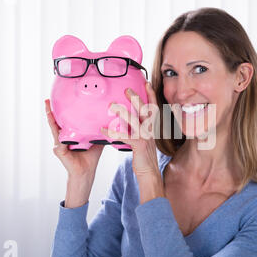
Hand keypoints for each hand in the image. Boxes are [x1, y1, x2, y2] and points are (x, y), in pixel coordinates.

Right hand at [45, 99, 104, 206]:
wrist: (87, 172)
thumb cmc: (90, 157)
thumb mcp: (95, 139)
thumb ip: (97, 130)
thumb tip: (108, 119)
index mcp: (68, 135)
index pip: (63, 120)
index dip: (60, 111)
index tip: (57, 99)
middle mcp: (61, 139)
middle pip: (55, 122)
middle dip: (50, 111)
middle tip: (47, 100)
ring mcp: (58, 145)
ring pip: (54, 128)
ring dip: (50, 118)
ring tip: (47, 107)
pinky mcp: (59, 150)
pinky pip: (59, 139)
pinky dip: (59, 132)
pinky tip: (57, 125)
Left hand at [101, 82, 163, 202]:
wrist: (149, 173)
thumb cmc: (144, 156)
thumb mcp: (144, 139)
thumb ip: (139, 128)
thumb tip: (129, 118)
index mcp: (152, 127)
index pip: (153, 108)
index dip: (151, 95)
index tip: (146, 83)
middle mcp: (150, 130)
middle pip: (145, 110)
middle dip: (136, 98)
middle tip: (127, 89)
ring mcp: (145, 137)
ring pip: (134, 121)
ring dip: (122, 112)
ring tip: (112, 105)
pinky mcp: (138, 145)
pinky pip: (123, 136)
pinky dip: (112, 133)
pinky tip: (102, 130)